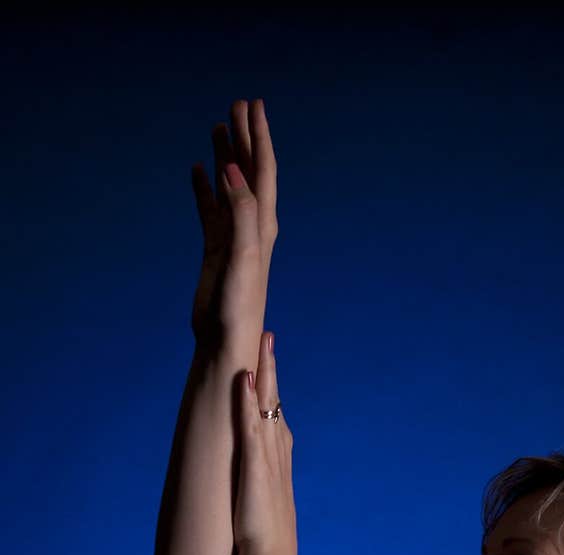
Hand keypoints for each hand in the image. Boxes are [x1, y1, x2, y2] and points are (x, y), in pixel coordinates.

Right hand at [190, 98, 277, 350]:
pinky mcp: (216, 250)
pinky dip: (205, 188)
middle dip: (245, 137)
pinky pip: (210, 209)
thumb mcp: (244, 254)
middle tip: (237, 104)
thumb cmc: (240, 303)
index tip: (253, 105)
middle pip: (249, 171)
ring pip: (229, 186)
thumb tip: (233, 170)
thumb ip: (241, 212)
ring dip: (226, 156)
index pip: (263, 169)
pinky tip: (198, 170)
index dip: (259, 136)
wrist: (226, 338)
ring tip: (218, 126)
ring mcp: (233, 237)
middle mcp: (252, 226)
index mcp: (263, 223)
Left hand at [232, 331, 296, 554]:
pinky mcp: (255, 470)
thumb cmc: (265, 552)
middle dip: (272, 373)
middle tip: (269, 340)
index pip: (276, 425)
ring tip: (261, 346)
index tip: (269, 373)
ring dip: (265, 376)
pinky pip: (251, 428)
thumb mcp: (264, 519)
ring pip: (268, 410)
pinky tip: (244, 380)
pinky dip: (248, 403)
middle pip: (276, 407)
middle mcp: (278, 461)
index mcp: (278, 472)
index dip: (273, 397)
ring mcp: (268, 463)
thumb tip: (254, 502)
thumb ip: (259, 502)